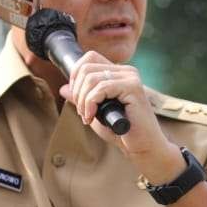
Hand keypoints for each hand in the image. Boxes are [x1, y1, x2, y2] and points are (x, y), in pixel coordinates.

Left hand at [59, 52, 184, 182]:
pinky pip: (101, 88)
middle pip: (87, 67)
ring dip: (82, 100)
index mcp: (119, 73)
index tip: (77, 97)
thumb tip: (64, 88)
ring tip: (87, 116)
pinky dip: (90, 103)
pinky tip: (91, 117)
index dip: (76, 75)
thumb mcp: (96, 113)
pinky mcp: (133, 88)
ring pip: (91, 78)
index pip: (90, 58)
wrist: (143, 148)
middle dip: (77, 91)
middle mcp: (126, 71)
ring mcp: (131, 78)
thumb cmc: (122, 132)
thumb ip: (82, 99)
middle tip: (82, 112)